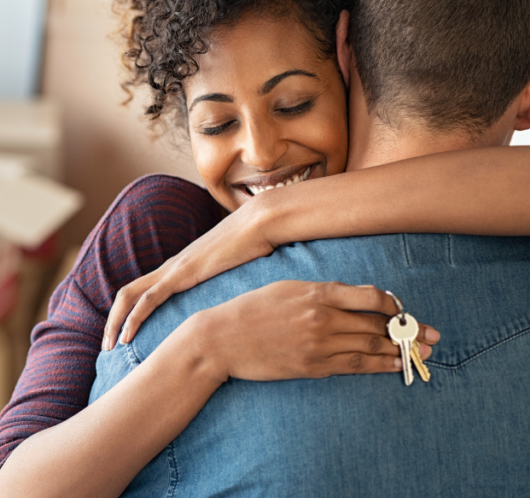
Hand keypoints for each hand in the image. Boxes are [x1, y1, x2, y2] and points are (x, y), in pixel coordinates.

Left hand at [104, 200, 276, 350]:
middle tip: (107, 347)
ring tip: (109, 346)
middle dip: (112, 321)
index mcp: (179, 269)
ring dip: (115, 322)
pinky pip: (149, 298)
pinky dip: (134, 317)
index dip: (127, 313)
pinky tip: (127, 336)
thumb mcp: (235, 274)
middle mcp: (170, 268)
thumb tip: (235, 308)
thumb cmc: (254, 247)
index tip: (123, 337)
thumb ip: (226, 287)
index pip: (142, 292)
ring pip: (130, 296)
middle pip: (127, 294)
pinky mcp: (182, 273)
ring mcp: (174, 269)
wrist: (260, 223)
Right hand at [183, 281, 439, 381]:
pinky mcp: (312, 366)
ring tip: (422, 352)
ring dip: (401, 350)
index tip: (402, 310)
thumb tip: (353, 299)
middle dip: (409, 330)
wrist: (221, 339)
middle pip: (378, 325)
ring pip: (371, 347)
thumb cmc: (250, 309)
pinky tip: (395, 366)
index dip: (394, 305)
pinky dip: (379, 366)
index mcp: (317, 293)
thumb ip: (320, 292)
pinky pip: (354, 366)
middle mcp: (323, 318)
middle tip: (433, 335)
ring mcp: (319, 344)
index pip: (371, 297)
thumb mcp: (286, 288)